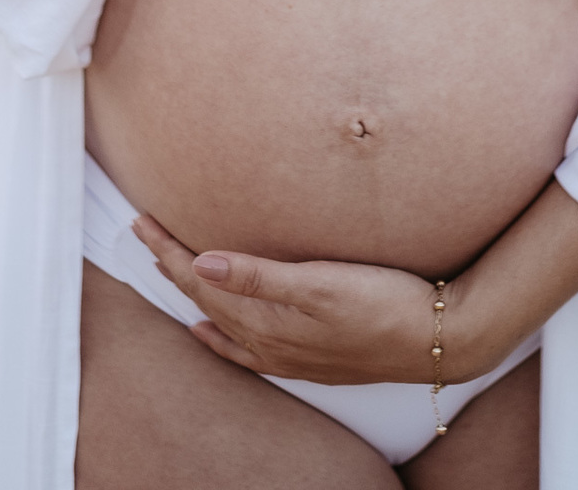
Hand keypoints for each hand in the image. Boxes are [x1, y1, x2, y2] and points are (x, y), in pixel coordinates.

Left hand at [132, 212, 451, 384]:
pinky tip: (210, 330)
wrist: (436, 340)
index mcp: (267, 320)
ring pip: (221, 320)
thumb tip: (200, 264)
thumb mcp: (321, 284)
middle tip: (143, 233)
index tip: (142, 221)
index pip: (201, 281)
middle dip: (172, 266)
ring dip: (192, 294)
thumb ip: (259, 276)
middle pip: (205, 299)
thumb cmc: (383, 304)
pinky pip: (244, 347)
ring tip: (166, 271)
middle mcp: (269, 341)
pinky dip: (219, 334)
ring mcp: (288, 353)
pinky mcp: (307, 355)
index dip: (170, 250)